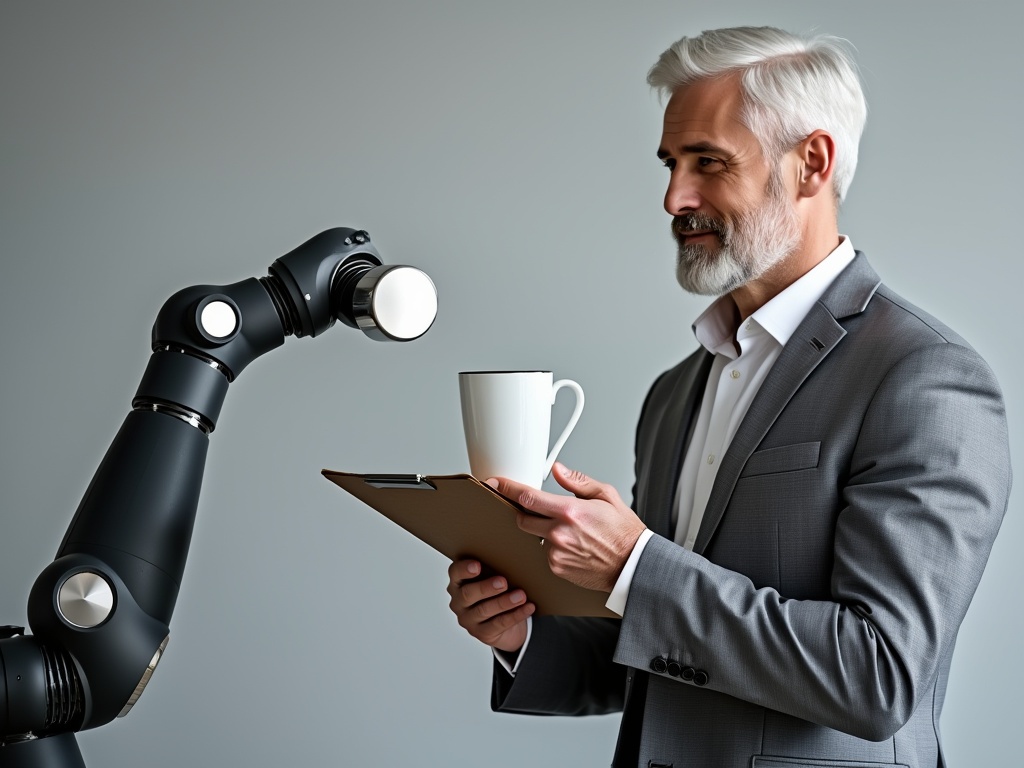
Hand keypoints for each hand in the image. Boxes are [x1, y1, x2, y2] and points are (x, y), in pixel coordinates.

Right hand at [446, 559, 535, 653]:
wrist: (505, 620)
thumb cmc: (497, 592)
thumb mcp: (493, 578)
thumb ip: (494, 570)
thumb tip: (510, 561)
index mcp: (458, 583)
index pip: (455, 573)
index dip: (464, 569)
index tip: (477, 565)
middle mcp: (459, 602)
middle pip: (467, 594)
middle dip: (486, 588)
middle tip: (503, 582)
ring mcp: (468, 620)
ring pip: (484, 610)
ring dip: (504, 602)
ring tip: (521, 596)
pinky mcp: (482, 633)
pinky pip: (499, 624)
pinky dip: (516, 614)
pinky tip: (528, 607)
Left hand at [489, 462, 646, 592]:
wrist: (633, 565)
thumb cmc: (623, 532)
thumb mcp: (606, 496)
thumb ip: (577, 481)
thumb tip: (558, 470)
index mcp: (569, 511)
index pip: (527, 497)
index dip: (507, 488)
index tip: (495, 483)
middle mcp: (559, 532)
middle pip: (522, 519)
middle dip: (526, 513)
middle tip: (543, 512)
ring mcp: (556, 553)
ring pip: (535, 537)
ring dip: (544, 532)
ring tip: (572, 534)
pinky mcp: (557, 568)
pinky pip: (545, 554)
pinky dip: (553, 549)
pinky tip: (574, 547)